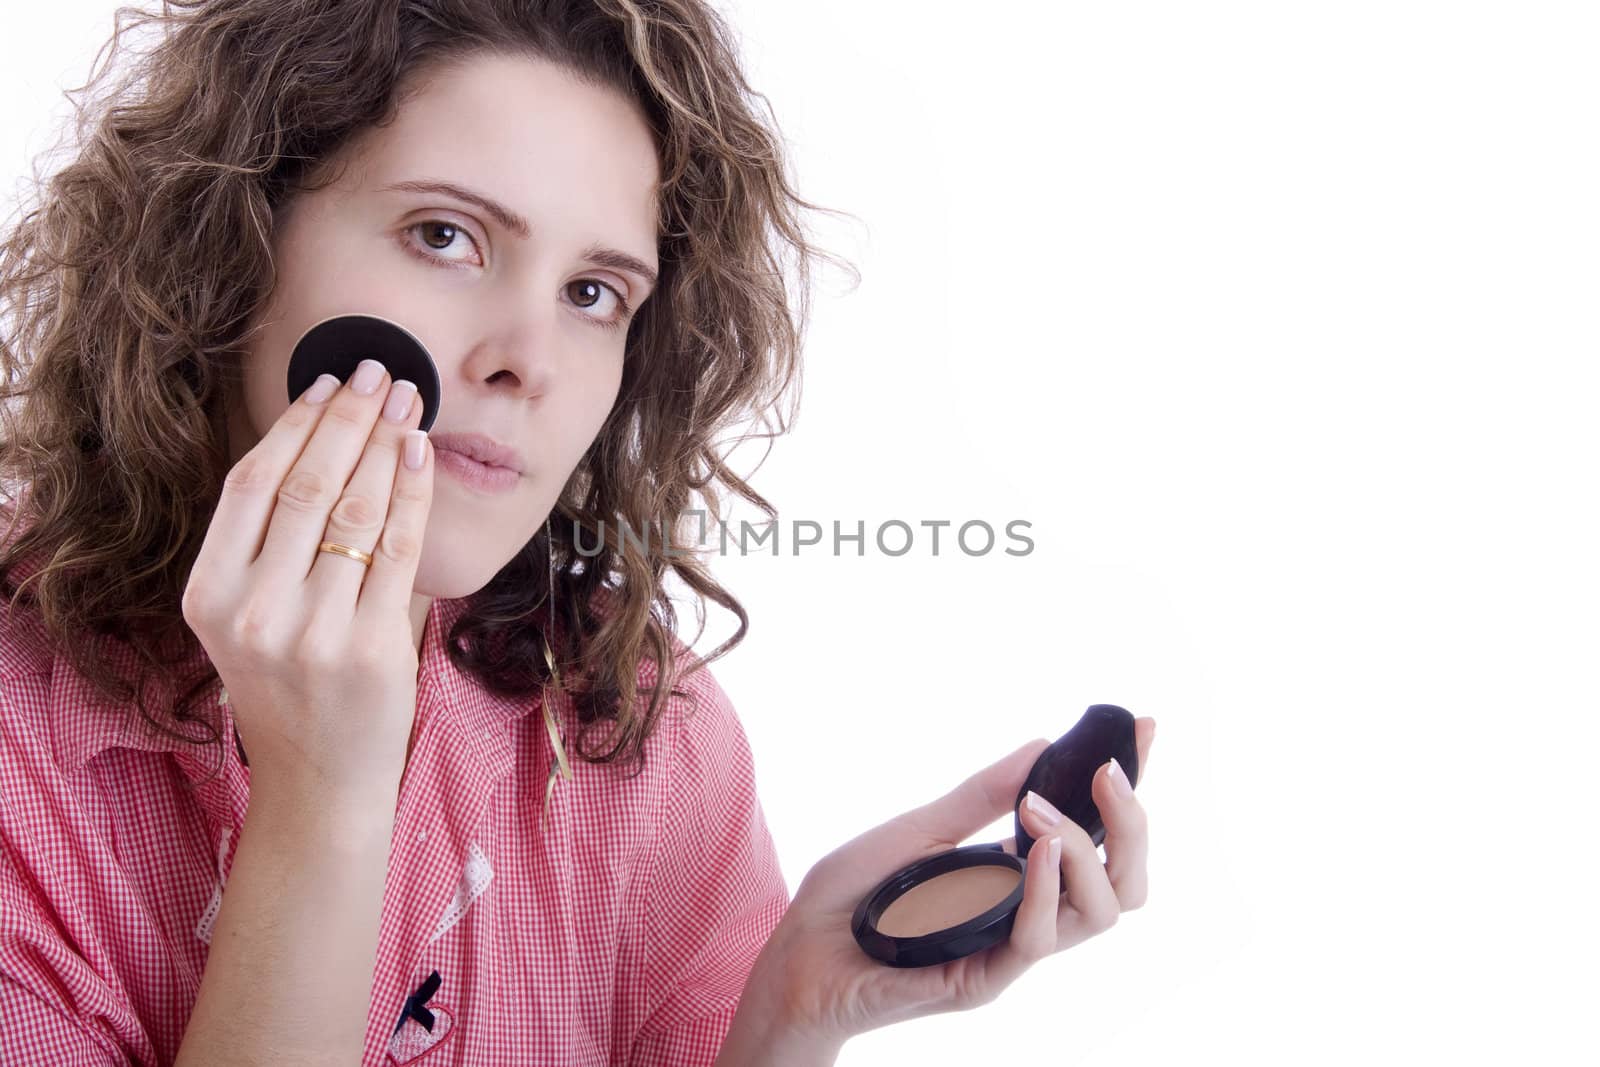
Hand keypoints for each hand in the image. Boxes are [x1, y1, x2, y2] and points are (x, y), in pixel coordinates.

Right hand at [181, 359, 433, 802]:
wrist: (320, 779)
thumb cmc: (289, 686)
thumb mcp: (247, 616)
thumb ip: (269, 544)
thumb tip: (325, 438)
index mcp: (208, 595)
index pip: (252, 484)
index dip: (294, 423)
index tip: (330, 380)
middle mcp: (253, 610)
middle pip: (306, 485)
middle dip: (349, 418)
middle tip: (382, 372)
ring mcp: (313, 632)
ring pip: (355, 510)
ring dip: (386, 444)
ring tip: (410, 402)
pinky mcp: (371, 648)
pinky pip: (399, 551)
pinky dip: (413, 495)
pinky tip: (421, 455)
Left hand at [750, 717, 1154, 1045]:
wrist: (794, 957)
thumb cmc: (850, 898)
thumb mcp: (918, 830)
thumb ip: (979, 797)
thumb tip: (1041, 745)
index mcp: (1017, 881)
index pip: (1097, 841)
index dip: (1129, 791)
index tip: (1146, 732)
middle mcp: (1025, 917)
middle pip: (1122, 885)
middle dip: (1131, 824)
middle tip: (1111, 771)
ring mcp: (1006, 951)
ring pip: (1097, 916)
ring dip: (1085, 853)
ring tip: (1050, 810)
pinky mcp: (979, 980)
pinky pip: (1035, 942)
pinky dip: (1046, 892)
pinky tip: (1039, 850)